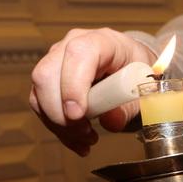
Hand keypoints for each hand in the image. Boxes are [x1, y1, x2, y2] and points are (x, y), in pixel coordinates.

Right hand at [30, 28, 154, 155]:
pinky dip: (58, 129)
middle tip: (85, 132)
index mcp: (102, 41)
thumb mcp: (143, 90)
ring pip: (39, 94)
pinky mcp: (48, 80)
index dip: (73, 85)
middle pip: (46, 74)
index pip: (78, 54)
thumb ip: (129, 107)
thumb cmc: (137, 74)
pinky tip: (78, 140)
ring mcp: (56, 60)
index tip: (78, 115)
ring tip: (88, 139)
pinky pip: (41, 106)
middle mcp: (72, 45)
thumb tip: (111, 121)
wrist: (131, 69)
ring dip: (60, 125)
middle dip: (60, 112)